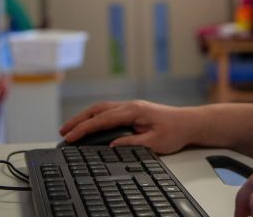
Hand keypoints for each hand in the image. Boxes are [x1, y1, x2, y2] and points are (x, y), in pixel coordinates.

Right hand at [59, 100, 197, 153]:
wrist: (189, 122)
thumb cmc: (175, 131)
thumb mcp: (154, 142)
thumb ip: (132, 144)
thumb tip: (111, 146)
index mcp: (133, 110)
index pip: (102, 119)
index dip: (84, 129)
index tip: (70, 137)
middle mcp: (130, 106)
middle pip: (97, 110)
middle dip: (78, 120)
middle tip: (62, 131)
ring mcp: (131, 107)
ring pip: (101, 109)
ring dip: (85, 118)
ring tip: (70, 129)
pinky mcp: (132, 111)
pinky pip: (108, 112)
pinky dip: (95, 118)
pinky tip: (89, 125)